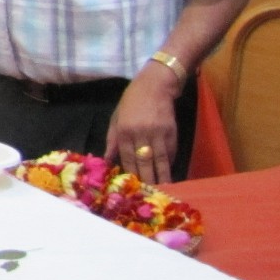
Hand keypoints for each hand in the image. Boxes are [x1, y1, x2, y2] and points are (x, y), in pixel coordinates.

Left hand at [106, 66, 179, 185]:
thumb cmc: (131, 102)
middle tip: (149, 194)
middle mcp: (140, 133)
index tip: (132, 186)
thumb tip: (107, 160)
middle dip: (147, 179)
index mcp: (124, 131)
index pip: (127, 157)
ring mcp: (157, 132)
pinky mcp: (171, 130)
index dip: (130, 173)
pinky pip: (170, 151)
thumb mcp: (116, 118)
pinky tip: (169, 172)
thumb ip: (112, 140)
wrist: (155, 85)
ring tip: (164, 189)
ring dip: (162, 175)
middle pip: (144, 161)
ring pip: (159, 159)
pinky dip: (169, 162)